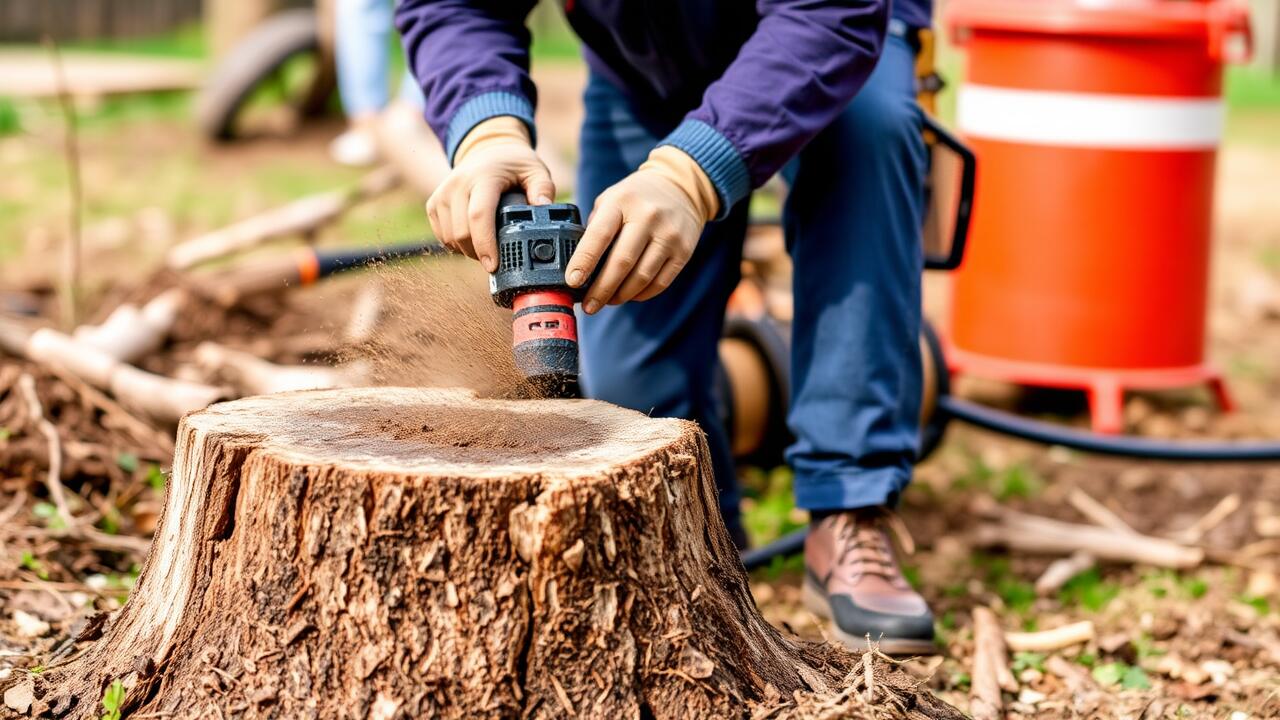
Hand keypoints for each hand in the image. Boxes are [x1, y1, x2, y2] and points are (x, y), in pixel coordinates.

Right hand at [426, 117, 553, 272]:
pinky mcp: (434, 203)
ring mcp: (442, 194)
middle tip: (497, 258)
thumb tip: (544, 208)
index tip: (493, 265)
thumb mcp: (535, 170)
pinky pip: (441, 236)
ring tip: (486, 247)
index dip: (485, 243)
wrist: (486, 150)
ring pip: (449, 237)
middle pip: (462, 232)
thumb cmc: (513, 164)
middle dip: (479, 253)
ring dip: (467, 250)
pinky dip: (456, 245)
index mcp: (484, 177)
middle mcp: (458, 184)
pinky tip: (472, 239)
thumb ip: (543, 188)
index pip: (479, 215)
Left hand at [566, 147, 717, 312]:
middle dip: (601, 290)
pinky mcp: (684, 251)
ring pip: (642, 277)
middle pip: (621, 262)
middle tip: (589, 307)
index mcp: (622, 202)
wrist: (680, 189)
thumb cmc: (636, 199)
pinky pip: (660, 282)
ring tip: (608, 301)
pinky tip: (630, 295)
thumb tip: (579, 267)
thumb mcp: (611, 200)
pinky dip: (641, 294)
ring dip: (621, 295)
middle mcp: (648, 217)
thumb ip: (595, 228)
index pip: (600, 235)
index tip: (572, 282)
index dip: (584, 261)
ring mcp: (669, 235)